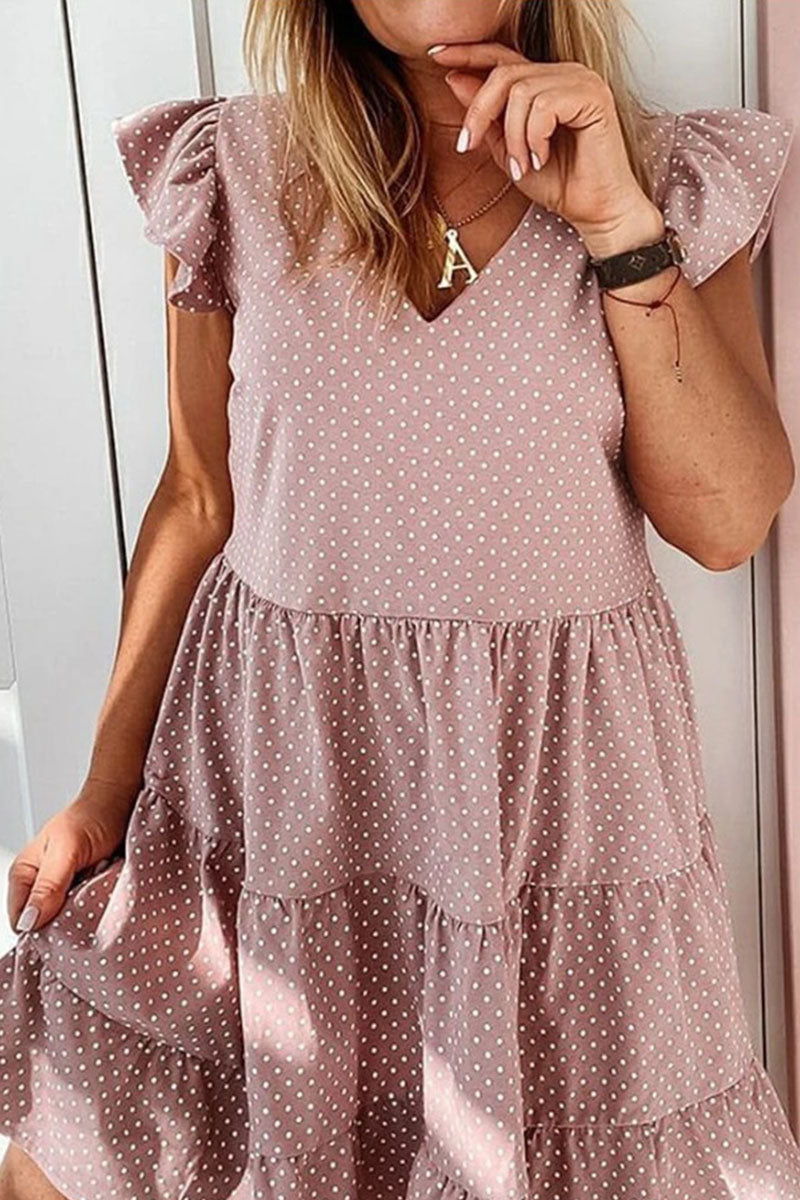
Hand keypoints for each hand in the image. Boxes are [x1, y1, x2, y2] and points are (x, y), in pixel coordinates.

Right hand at [7, 777, 137, 933]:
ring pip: (68, 923)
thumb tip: (30, 922)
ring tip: (97, 897)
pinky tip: (107, 897)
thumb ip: (49, 885)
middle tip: (85, 908)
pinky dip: (98, 909)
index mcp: (25, 875)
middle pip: (45, 926)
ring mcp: (66, 890)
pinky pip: (89, 914)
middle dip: (65, 925)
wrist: (123, 802)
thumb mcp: (68, 849)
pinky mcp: (88, 892)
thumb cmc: (92, 816)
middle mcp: (42, 886)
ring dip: (84, 917)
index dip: (39, 930)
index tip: (63, 931)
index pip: (21, 922)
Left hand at [428, 43, 664, 256]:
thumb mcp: (508, 150)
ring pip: (521, 91)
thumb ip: (486, 117)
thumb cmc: (560, 183)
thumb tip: (454, 78)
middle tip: (466, 147)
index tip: (435, 54)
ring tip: (522, 166)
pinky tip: (542, 158)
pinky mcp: (593, 96)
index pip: (501, 57)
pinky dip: (533, 138)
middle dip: (479, 112)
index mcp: (545, 81)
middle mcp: (564, 73)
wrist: (594, 211)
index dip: (468, 53)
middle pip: (504, 73)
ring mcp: (581, 81)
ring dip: (512, 137)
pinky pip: (543, 106)